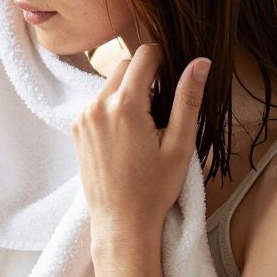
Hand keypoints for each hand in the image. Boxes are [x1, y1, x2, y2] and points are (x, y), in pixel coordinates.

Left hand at [70, 43, 211, 238]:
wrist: (121, 222)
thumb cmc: (154, 188)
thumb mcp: (180, 144)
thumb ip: (188, 99)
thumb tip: (200, 62)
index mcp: (126, 105)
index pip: (145, 55)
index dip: (163, 58)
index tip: (173, 74)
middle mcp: (98, 106)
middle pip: (125, 65)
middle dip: (144, 76)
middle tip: (161, 109)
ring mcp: (83, 117)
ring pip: (110, 84)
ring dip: (127, 93)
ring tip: (143, 127)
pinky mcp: (76, 129)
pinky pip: (97, 103)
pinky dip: (112, 108)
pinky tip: (125, 136)